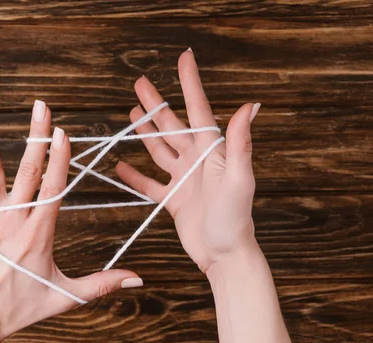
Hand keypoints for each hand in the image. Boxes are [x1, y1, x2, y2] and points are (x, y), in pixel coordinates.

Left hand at [0, 102, 141, 342]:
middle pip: (27, 170)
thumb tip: (137, 278)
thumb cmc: (21, 308)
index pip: (53, 188)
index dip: (59, 158)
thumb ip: (102, 284)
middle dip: (36, 136)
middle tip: (41, 106)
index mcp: (39, 233)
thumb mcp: (66, 297)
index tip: (62, 132)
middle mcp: (13, 219)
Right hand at [115, 49, 259, 272]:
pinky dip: (135, 175)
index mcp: (212, 151)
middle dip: (156, 104)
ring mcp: (184, 180)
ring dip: (146, 132)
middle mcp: (197, 161)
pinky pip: (150, 184)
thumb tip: (251, 105)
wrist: (225, 255)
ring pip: (160, 149)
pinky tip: (121, 165)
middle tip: (140, 84)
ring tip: (132, 113)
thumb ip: (239, 143)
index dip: (190, 83)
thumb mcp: (238, 178)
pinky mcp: (173, 200)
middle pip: (172, 126)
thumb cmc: (235, 218)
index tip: (184, 58)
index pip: (198, 110)